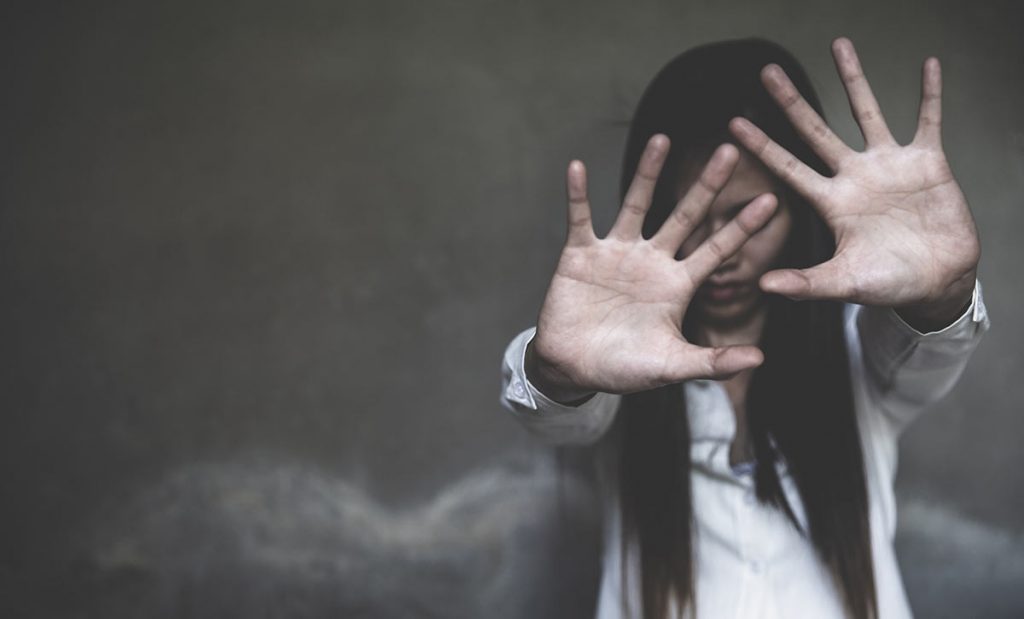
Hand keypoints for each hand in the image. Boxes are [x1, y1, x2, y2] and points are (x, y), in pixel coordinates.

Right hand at [527, 136, 778, 400]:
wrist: (574, 370)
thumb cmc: (625, 370)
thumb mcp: (672, 366)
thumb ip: (713, 361)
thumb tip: (760, 358)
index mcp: (678, 285)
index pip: (717, 249)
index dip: (743, 227)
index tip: (772, 200)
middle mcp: (652, 261)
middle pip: (685, 216)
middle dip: (708, 186)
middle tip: (731, 151)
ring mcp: (616, 254)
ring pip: (636, 205)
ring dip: (647, 173)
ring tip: (662, 138)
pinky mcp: (580, 255)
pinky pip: (580, 219)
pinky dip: (577, 195)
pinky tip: (577, 168)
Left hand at [729, 37, 979, 328]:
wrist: (937, 282)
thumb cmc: (888, 284)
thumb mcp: (845, 283)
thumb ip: (806, 283)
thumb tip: (763, 286)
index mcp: (831, 203)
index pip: (788, 167)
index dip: (762, 146)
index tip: (733, 124)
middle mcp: (854, 177)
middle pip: (815, 131)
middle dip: (791, 102)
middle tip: (767, 71)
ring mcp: (889, 166)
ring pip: (867, 113)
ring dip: (854, 80)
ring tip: (837, 44)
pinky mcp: (927, 163)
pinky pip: (929, 120)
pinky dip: (931, 95)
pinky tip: (928, 66)